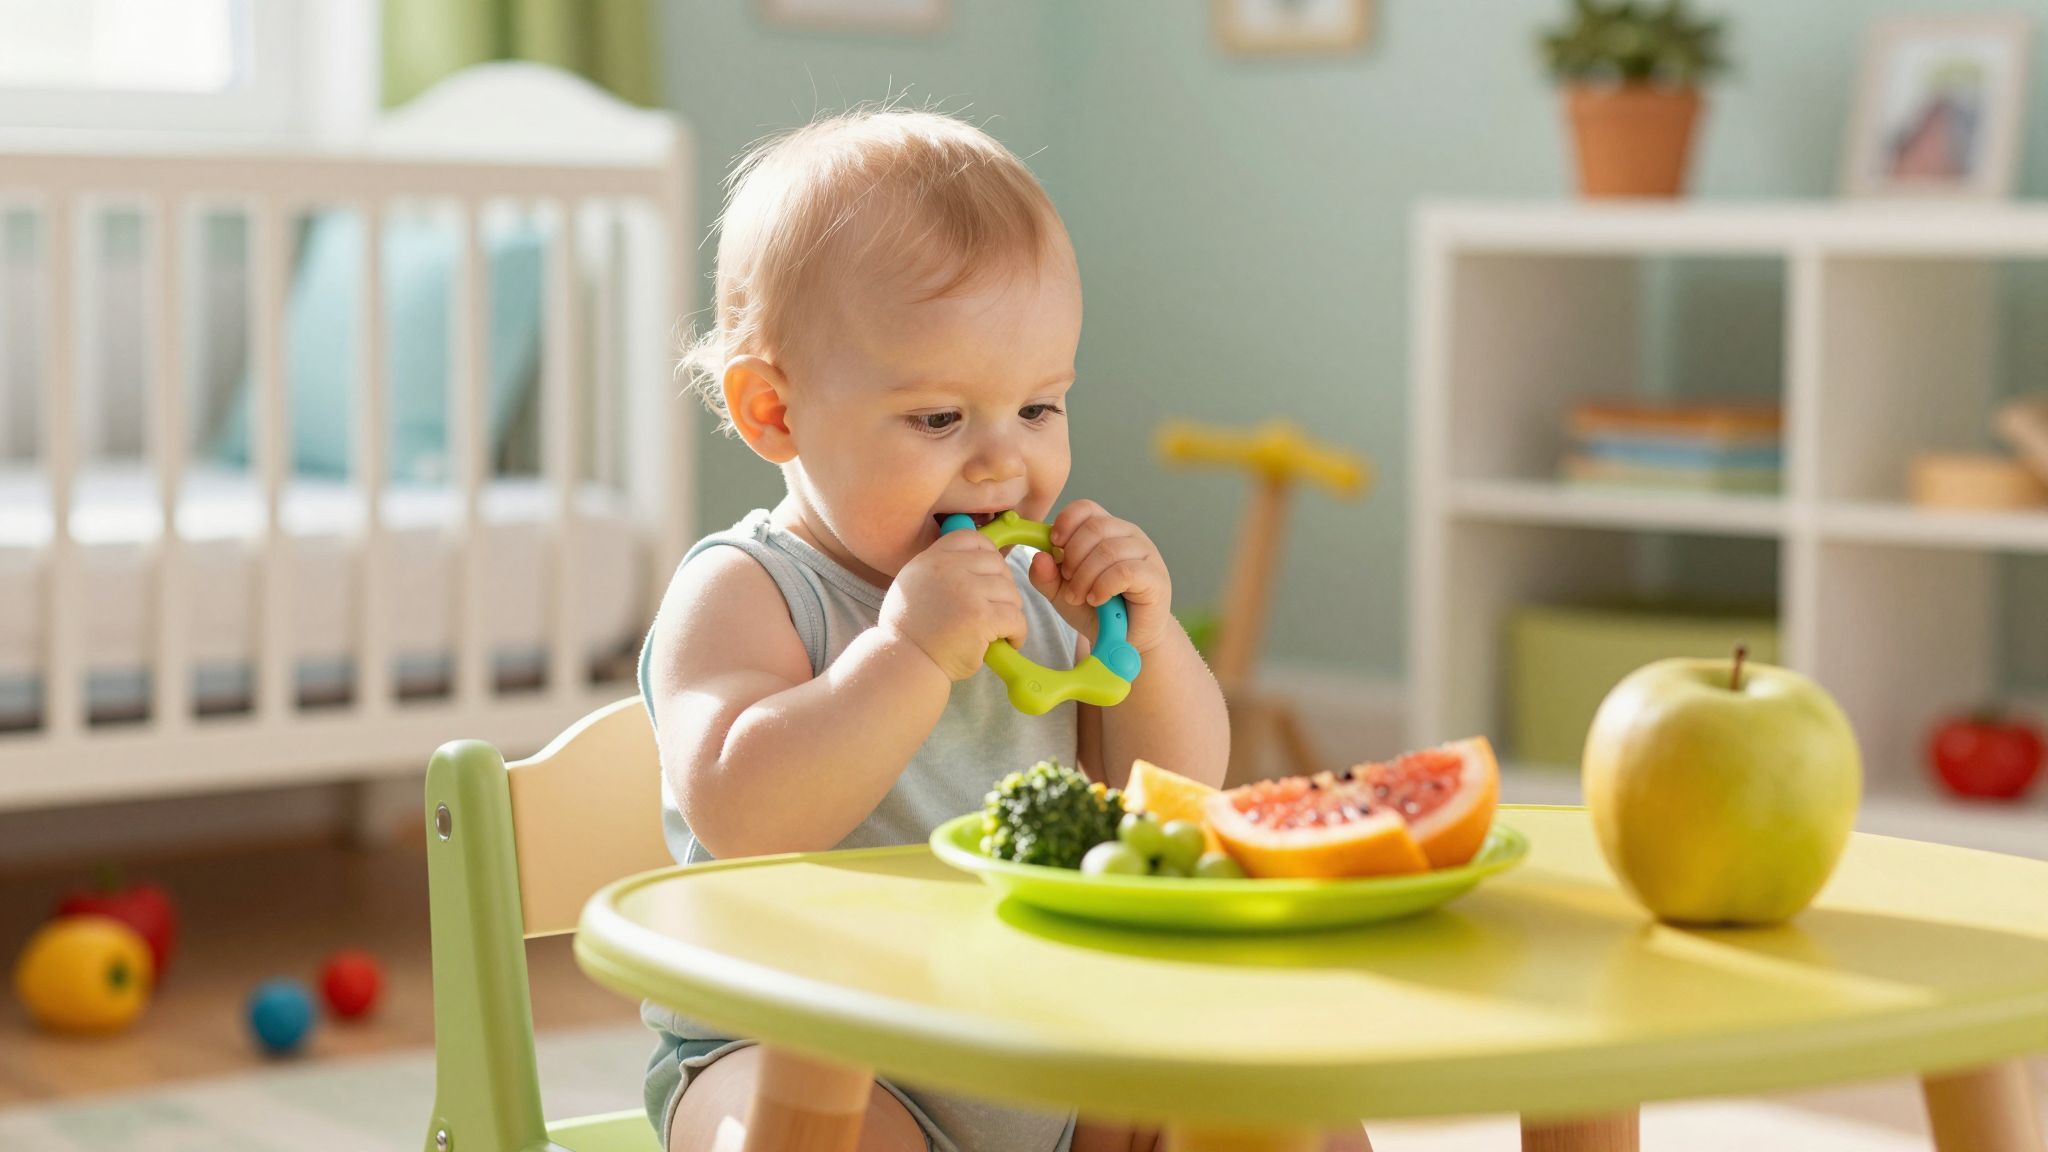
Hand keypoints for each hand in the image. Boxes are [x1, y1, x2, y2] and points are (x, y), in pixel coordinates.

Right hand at [881, 529, 1026, 680]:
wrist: (904, 663)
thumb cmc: (911, 632)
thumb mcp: (914, 584)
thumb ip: (941, 569)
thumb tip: (976, 561)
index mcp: (932, 558)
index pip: (973, 539)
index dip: (989, 555)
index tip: (991, 576)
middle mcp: (948, 568)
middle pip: (997, 565)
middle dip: (1003, 589)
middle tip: (997, 610)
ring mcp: (966, 591)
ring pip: (1011, 592)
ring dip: (1010, 613)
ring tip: (998, 631)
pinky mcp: (981, 617)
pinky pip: (1016, 618)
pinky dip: (1017, 633)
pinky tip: (1007, 643)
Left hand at [1027, 500, 1174, 654]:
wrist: (1124, 641)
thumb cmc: (1097, 611)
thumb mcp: (1061, 593)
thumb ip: (1046, 576)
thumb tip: (1039, 556)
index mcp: (1107, 530)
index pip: (1086, 508)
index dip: (1066, 522)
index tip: (1054, 545)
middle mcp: (1129, 535)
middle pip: (1095, 527)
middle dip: (1073, 556)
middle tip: (1067, 582)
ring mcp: (1146, 554)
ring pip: (1109, 550)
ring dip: (1085, 576)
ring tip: (1080, 597)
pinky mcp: (1156, 577)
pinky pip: (1125, 571)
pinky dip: (1103, 586)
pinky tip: (1097, 599)